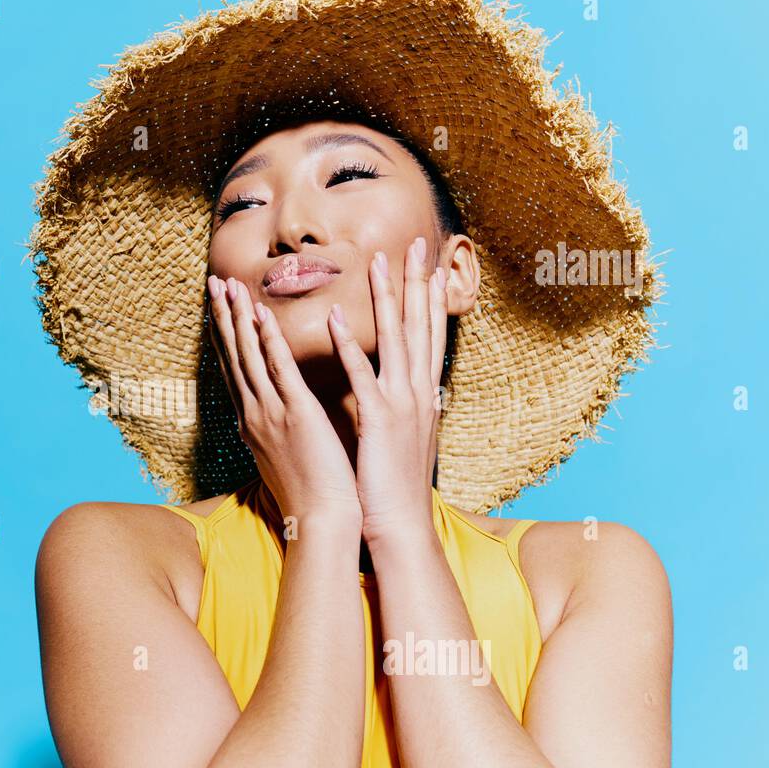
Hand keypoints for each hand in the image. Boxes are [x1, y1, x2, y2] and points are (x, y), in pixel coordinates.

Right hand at [207, 274, 362, 527]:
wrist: (320, 520)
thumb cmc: (309, 493)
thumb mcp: (283, 456)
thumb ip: (275, 431)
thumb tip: (270, 421)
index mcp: (253, 422)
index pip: (234, 371)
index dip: (224, 337)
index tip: (218, 308)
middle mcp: (254, 414)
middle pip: (233, 357)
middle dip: (222, 317)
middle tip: (213, 282)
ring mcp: (271, 414)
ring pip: (250, 357)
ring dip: (238, 318)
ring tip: (229, 285)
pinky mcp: (297, 415)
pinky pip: (279, 370)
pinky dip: (268, 340)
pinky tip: (261, 314)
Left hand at [326, 237, 447, 546]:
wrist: (398, 525)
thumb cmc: (393, 485)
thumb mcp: (403, 437)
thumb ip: (402, 406)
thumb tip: (402, 389)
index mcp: (423, 395)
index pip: (429, 335)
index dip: (431, 296)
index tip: (429, 263)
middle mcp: (418, 393)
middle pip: (421, 325)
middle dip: (418, 281)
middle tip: (417, 242)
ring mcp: (400, 404)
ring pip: (396, 340)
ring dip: (386, 297)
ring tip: (378, 260)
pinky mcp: (378, 420)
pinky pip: (362, 375)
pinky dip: (351, 345)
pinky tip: (338, 318)